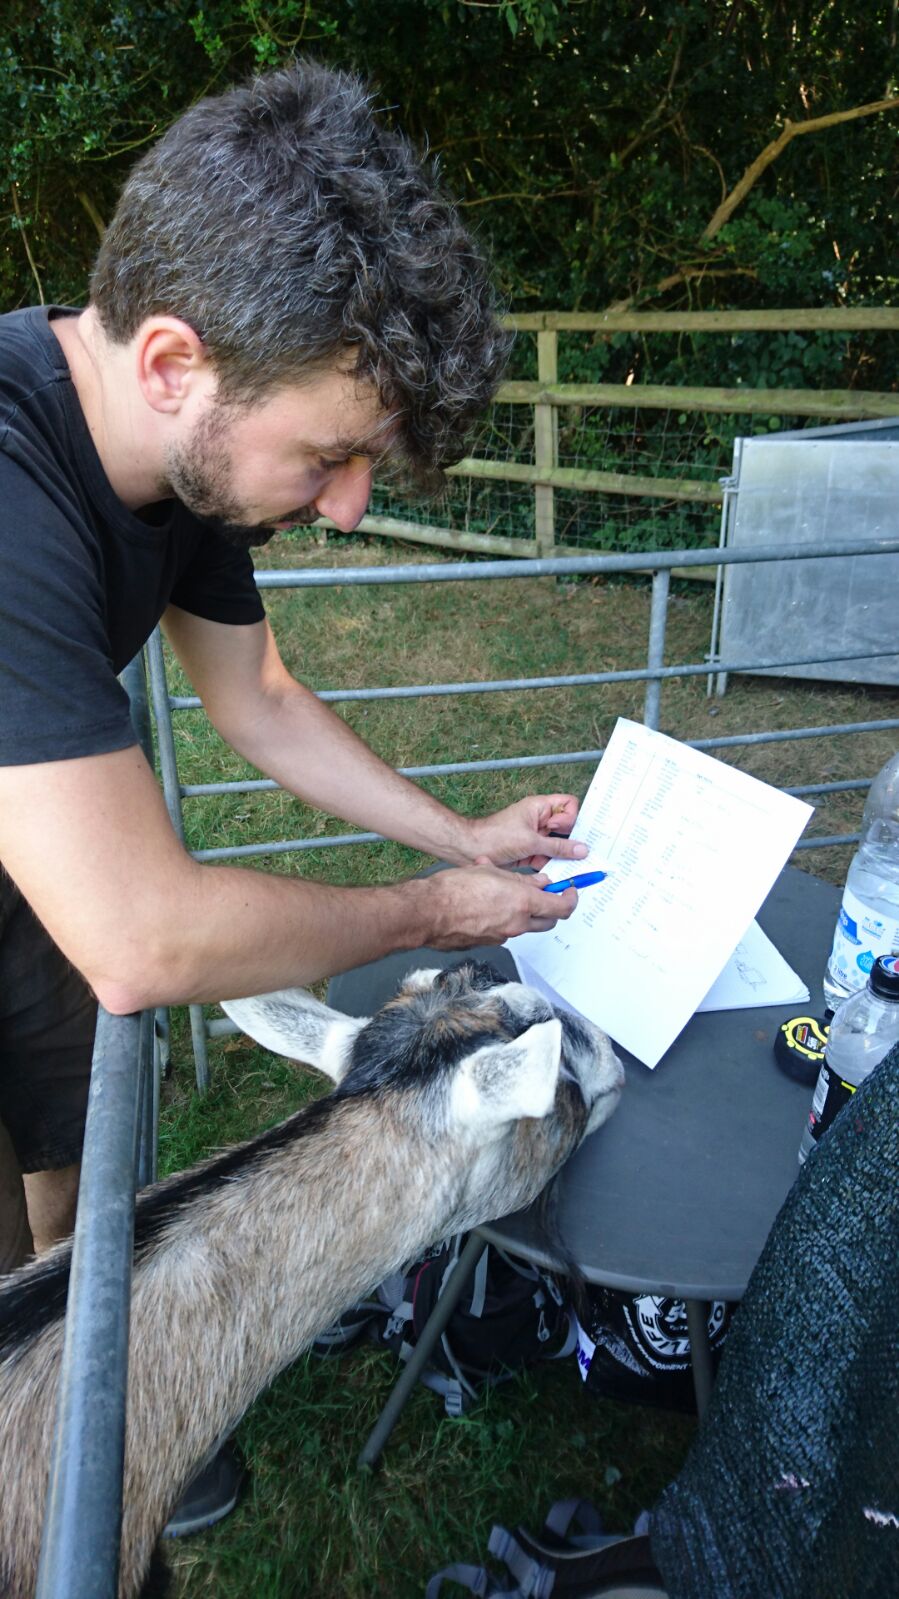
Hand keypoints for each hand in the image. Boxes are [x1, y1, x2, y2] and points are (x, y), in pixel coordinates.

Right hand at [418, 863, 577, 948]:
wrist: (428, 912)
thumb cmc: (455, 888)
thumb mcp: (492, 872)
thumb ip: (521, 879)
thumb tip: (540, 882)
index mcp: (522, 903)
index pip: (562, 907)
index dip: (571, 898)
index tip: (570, 890)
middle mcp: (517, 924)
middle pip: (548, 921)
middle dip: (551, 908)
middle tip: (544, 894)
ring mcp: (503, 936)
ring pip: (525, 926)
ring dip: (525, 913)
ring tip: (504, 894)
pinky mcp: (489, 943)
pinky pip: (505, 931)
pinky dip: (504, 920)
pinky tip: (486, 907)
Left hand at [465, 794, 587, 871]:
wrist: (470, 851)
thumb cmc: (495, 837)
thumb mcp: (531, 842)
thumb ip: (558, 846)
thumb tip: (582, 849)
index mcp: (539, 807)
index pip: (568, 804)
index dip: (570, 817)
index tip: (561, 829)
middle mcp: (539, 820)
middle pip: (566, 827)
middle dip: (570, 840)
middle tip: (574, 852)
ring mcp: (535, 836)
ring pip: (558, 844)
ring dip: (558, 855)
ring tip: (557, 863)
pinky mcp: (530, 851)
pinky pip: (547, 856)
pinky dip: (548, 863)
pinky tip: (545, 869)